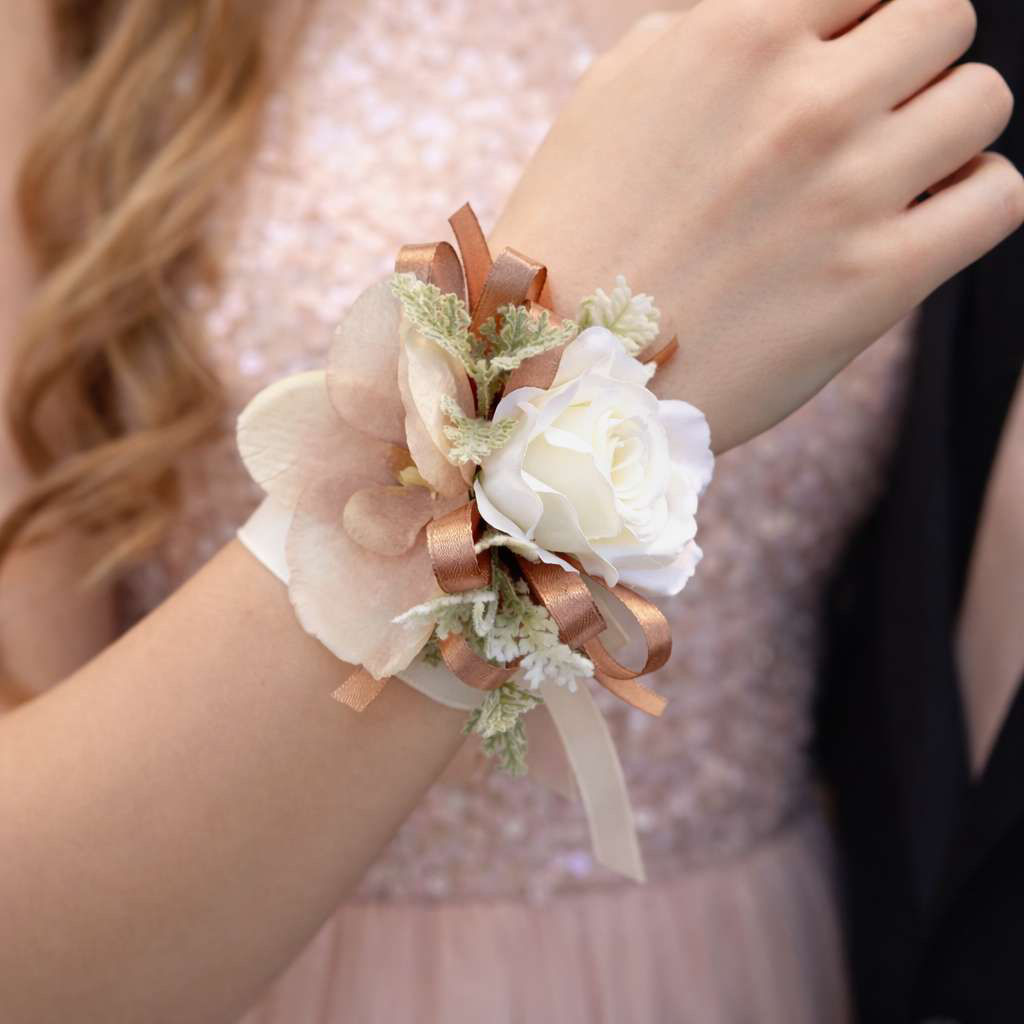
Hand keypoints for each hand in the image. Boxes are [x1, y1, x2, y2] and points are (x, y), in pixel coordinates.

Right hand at [490, 0, 1023, 451]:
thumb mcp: (613, 98)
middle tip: (865, 119)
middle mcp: (805, 102)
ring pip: (983, 100)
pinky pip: (997, 198)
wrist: (561, 372)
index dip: (860, 16)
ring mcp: (850, 193)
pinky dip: (970, 200)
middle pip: (945, 17)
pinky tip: (917, 222)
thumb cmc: (574, 235)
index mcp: (737, 36)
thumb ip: (704, 38)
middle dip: (911, 61)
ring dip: (944, 132)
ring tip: (889, 176)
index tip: (842, 58)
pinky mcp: (879, 282)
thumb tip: (781, 26)